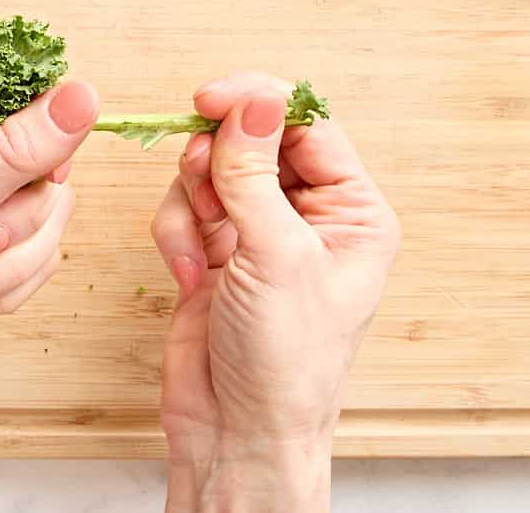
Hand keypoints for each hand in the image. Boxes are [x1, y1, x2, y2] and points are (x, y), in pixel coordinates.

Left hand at [0, 79, 99, 416]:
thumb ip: (14, 155)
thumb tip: (83, 96)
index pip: (24, 108)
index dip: (47, 140)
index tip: (45, 174)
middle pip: (47, 178)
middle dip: (14, 226)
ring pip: (49, 227)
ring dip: (9, 267)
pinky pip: (41, 264)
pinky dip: (8, 291)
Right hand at [151, 73, 398, 512]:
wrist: (237, 432)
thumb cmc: (285, 361)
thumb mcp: (277, 257)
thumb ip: (255, 174)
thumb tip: (253, 102)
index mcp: (352, 211)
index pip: (308, 126)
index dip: (259, 104)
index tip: (211, 98)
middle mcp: (308, 214)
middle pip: (254, 139)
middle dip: (218, 157)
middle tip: (198, 171)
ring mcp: (259, 229)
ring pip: (211, 168)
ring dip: (193, 201)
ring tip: (201, 246)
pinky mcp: (215, 248)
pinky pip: (185, 206)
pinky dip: (177, 233)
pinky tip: (188, 276)